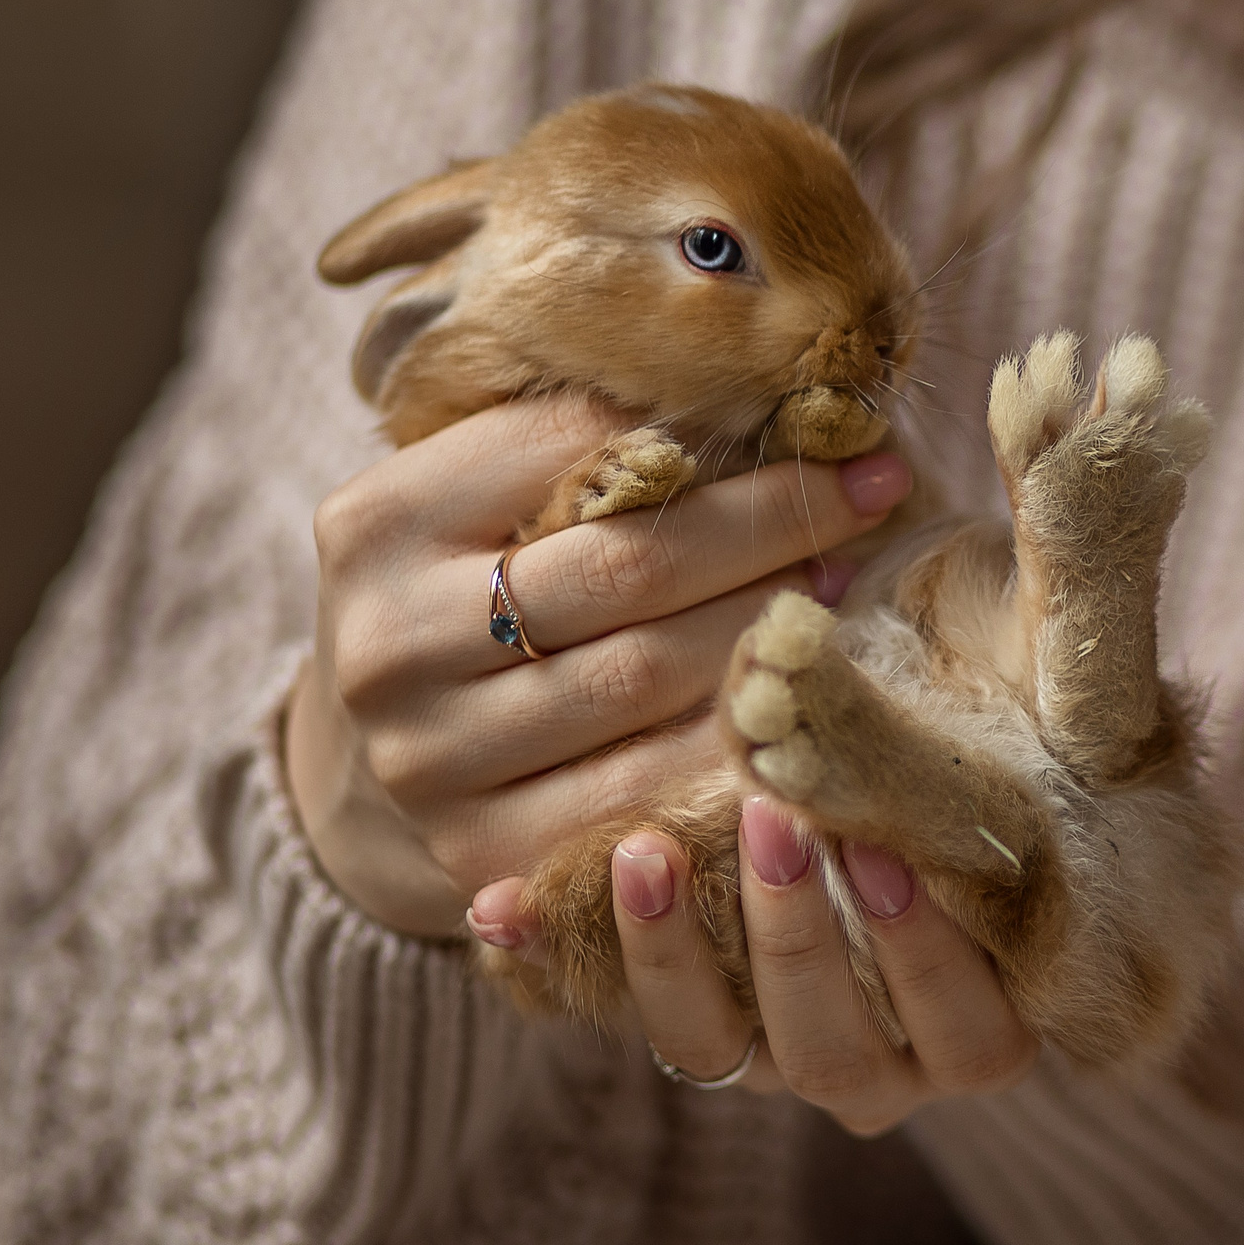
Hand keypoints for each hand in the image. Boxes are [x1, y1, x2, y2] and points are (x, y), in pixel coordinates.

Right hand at [282, 391, 910, 937]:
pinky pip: (643, 793)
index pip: (575, 449)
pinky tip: (799, 709)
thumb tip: (763, 390)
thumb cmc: (463, 594)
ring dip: (766, 632)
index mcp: (381, 523)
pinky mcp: (480, 854)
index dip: (719, 436)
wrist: (373, 764)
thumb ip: (586, 443)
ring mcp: (428, 761)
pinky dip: (735, 749)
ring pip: (645, 681)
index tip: (843, 434)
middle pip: (629, 569)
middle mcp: (390, 643)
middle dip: (772, 529)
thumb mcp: (484, 497)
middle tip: (871, 505)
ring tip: (842, 595)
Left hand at [469, 798, 1038, 1133]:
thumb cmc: (959, 790)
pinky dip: (555, 960)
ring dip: (676, 953)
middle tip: (770, 823)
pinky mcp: (688, 1032)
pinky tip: (503, 905)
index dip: (924, 953)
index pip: (970, 1029)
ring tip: (646, 853)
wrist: (866, 810)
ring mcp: (776, 1058)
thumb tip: (947, 675)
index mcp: (978, 1025)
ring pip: (719, 1050)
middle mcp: (882, 1065)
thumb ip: (962, 771)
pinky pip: (615, 1015)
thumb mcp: (975, 785)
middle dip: (795, 934)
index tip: (882, 852)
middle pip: (833, 1047)